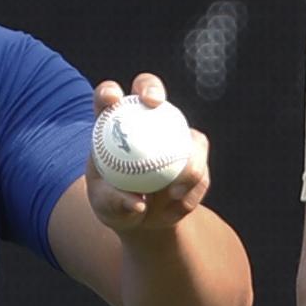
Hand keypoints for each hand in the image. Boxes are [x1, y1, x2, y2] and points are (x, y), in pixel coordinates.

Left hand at [85, 74, 210, 239]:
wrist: (143, 217)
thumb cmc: (115, 206)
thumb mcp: (106, 208)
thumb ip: (115, 202)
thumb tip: (137, 205)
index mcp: (113, 124)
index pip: (108, 99)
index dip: (108, 92)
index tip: (112, 100)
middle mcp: (146, 119)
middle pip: (150, 89)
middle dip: (152, 88)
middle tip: (154, 103)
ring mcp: (174, 133)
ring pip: (185, 131)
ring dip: (185, 161)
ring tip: (173, 192)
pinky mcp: (195, 153)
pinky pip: (199, 167)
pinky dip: (191, 188)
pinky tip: (181, 204)